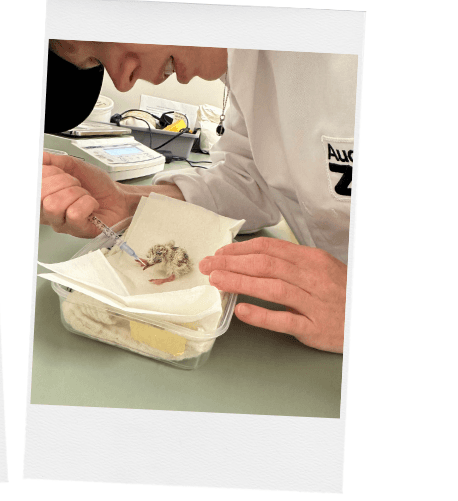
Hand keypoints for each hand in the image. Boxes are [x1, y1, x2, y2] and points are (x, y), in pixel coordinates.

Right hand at [40, 151, 131, 236]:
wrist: (117, 197)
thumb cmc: (95, 185)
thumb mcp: (72, 166)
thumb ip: (52, 161)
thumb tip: (39, 157)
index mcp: (43, 197)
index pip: (31, 186)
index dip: (47, 173)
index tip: (60, 172)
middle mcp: (48, 213)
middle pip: (40, 195)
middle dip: (63, 181)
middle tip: (75, 183)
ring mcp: (61, 224)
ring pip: (54, 205)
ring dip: (75, 192)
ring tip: (84, 194)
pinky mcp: (77, 230)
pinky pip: (74, 214)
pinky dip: (87, 202)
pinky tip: (91, 204)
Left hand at [198, 237, 345, 352]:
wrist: (370, 319)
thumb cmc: (340, 294)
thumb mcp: (320, 270)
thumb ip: (289, 264)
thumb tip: (250, 258)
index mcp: (312, 260)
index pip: (269, 250)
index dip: (240, 250)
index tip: (219, 253)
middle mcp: (313, 279)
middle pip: (266, 266)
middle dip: (232, 263)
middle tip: (208, 266)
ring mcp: (315, 304)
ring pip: (273, 289)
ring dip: (241, 283)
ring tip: (217, 281)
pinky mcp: (316, 329)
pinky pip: (286, 321)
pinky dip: (262, 315)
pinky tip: (242, 311)